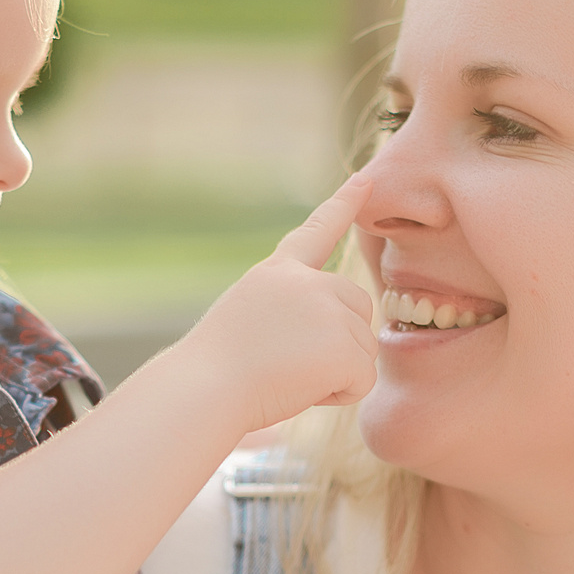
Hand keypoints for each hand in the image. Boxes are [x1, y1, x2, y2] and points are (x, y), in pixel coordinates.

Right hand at [169, 171, 378, 430]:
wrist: (205, 388)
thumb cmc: (215, 371)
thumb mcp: (248, 321)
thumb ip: (292, 313)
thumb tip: (334, 340)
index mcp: (277, 272)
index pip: (316, 233)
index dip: (343, 204)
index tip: (368, 179)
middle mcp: (308, 282)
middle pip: (357, 306)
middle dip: (340, 340)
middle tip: (290, 363)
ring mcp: (328, 309)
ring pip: (363, 349)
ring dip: (334, 373)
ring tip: (286, 376)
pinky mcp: (344, 345)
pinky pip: (364, 380)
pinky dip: (340, 394)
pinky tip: (301, 390)